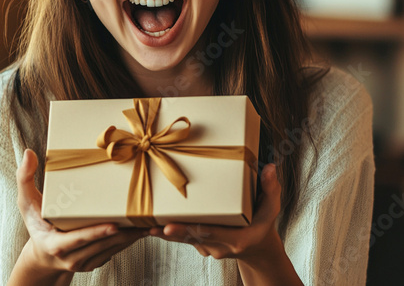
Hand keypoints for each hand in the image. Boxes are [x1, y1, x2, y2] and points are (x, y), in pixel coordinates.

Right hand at [14, 149, 145, 273]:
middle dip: (124, 232)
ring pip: (113, 249)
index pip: (77, 240)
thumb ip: (24, 178)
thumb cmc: (37, 222)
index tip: (114, 225)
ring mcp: (85, 263)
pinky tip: (143, 226)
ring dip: (132, 236)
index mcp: (54, 243)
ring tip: (150, 220)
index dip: (95, 233)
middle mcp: (71, 257)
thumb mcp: (27, 202)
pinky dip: (130, 240)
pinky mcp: (96, 262)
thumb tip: (28, 152)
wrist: (42, 254)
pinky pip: (116, 251)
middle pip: (101, 244)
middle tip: (144, 215)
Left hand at [149, 163, 281, 260]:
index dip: (188, 230)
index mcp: (236, 238)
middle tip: (152, 225)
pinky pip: (184, 239)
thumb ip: (271, 189)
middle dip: (171, 231)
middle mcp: (219, 246)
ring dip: (165, 232)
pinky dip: (168, 232)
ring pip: (184, 240)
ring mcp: (208, 248)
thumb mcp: (271, 207)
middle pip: (191, 238)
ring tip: (144, 224)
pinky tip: (151, 225)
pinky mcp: (200, 244)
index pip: (209, 233)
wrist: (257, 247)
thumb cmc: (263, 223)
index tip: (169, 227)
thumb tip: (270, 167)